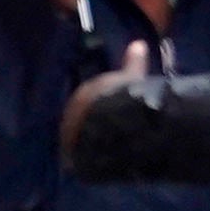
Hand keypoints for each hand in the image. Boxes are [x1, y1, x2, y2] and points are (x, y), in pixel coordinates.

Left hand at [58, 40, 153, 162]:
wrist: (114, 124)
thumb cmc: (123, 97)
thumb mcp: (132, 77)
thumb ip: (134, 62)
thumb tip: (139, 43)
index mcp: (82, 94)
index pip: (87, 102)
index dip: (102, 109)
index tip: (114, 115)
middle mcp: (71, 114)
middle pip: (82, 123)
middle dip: (94, 128)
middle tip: (113, 136)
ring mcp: (70, 138)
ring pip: (80, 143)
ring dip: (92, 147)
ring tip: (111, 154)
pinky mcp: (73, 159)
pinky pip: (80, 161)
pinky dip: (89, 163)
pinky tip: (103, 167)